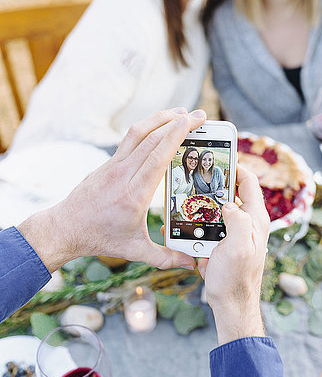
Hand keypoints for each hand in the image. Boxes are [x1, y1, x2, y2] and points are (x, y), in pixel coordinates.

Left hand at [18, 108, 205, 271]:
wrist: (65, 228)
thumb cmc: (100, 238)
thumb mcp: (135, 251)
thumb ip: (166, 257)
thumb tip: (192, 264)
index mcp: (134, 194)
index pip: (158, 156)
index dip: (176, 135)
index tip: (193, 122)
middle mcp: (123, 174)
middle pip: (152, 138)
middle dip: (178, 122)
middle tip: (199, 115)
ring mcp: (113, 165)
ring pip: (138, 132)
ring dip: (160, 118)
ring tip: (181, 112)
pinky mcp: (108, 163)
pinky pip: (130, 139)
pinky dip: (148, 128)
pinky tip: (160, 127)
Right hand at [197, 165, 269, 344]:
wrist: (230, 307)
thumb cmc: (237, 280)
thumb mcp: (240, 247)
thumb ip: (238, 220)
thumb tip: (228, 203)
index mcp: (255, 220)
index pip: (249, 183)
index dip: (236, 167)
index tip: (219, 157)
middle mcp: (246, 223)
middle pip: (230, 193)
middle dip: (213, 183)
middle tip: (195, 174)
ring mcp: (233, 234)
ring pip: (215, 209)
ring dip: (201, 204)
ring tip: (185, 196)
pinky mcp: (221, 244)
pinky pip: (206, 227)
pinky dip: (195, 223)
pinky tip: (181, 223)